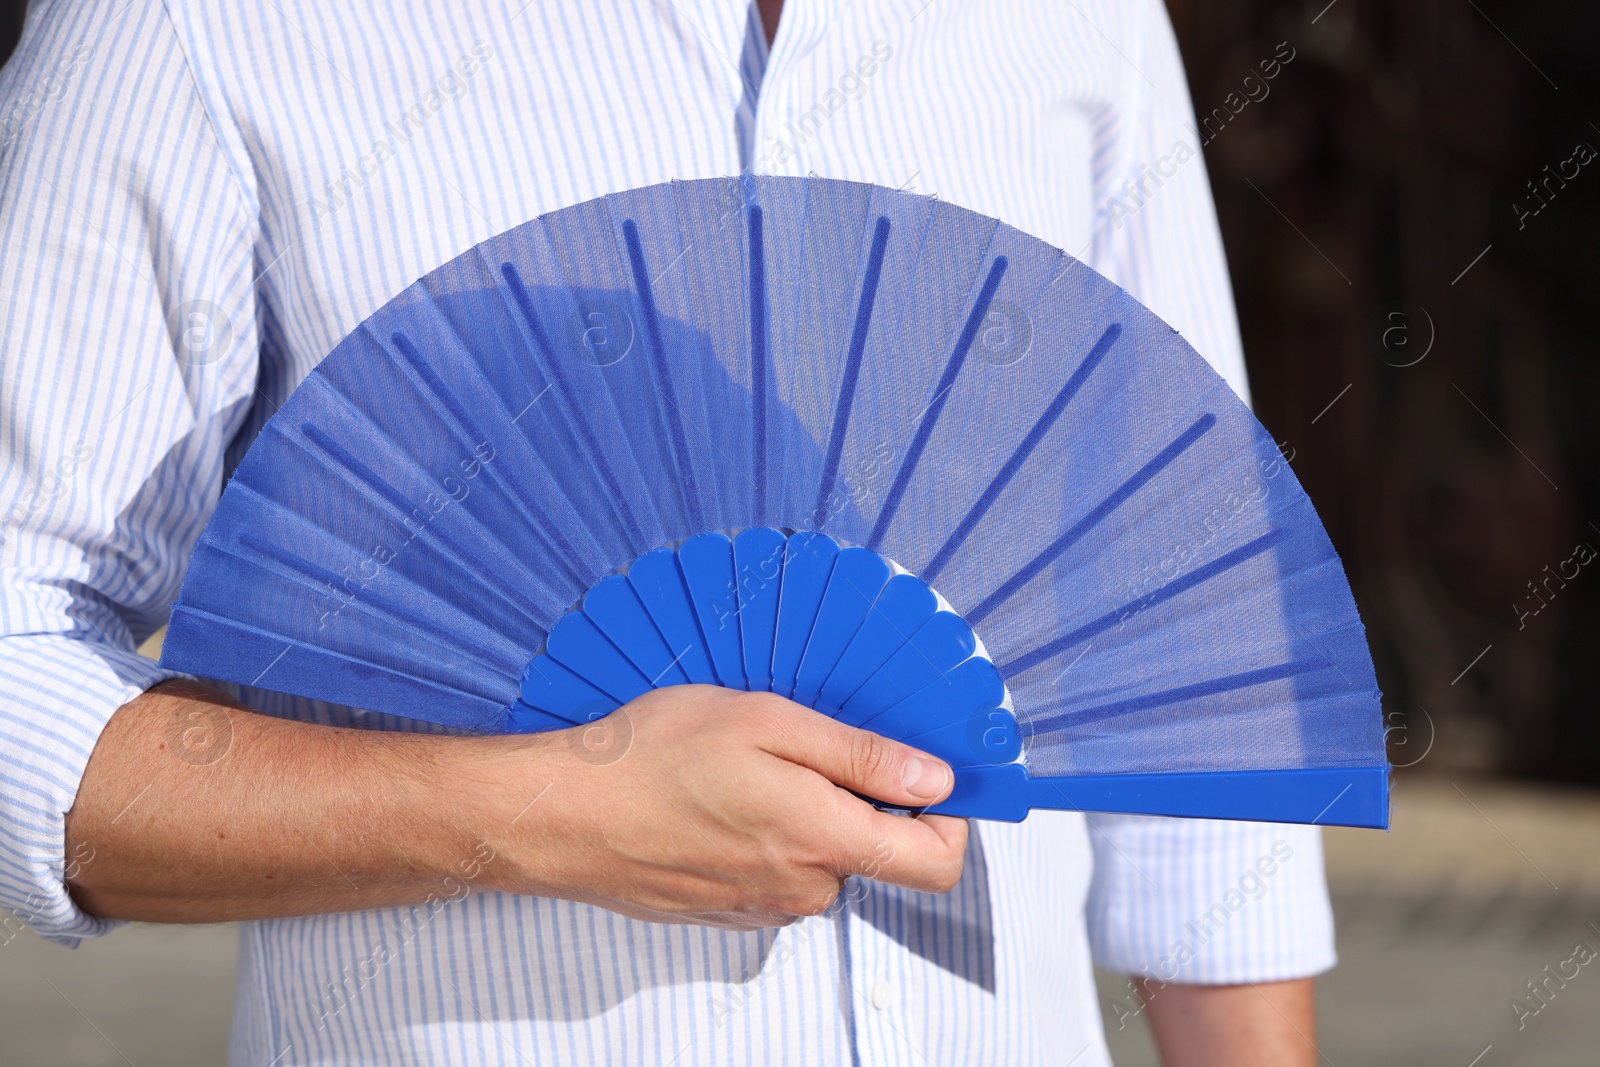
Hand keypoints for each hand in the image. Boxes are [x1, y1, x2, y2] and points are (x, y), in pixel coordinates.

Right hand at [479, 685, 967, 929]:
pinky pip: (780, 871)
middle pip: (877, 852)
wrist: (564, 815)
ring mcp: (765, 906)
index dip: (949, 815)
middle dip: (862, 798)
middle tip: (807, 745)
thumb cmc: (651, 758)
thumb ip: (860, 756)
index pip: (937, 862)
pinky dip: (769, 833)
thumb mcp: (767, 722)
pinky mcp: (731, 909)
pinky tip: (723, 798)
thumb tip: (934, 778)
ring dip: (809, 812)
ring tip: (750, 766)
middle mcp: (803, 888)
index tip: (927, 773)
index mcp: (823, 840)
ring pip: (825, 858)